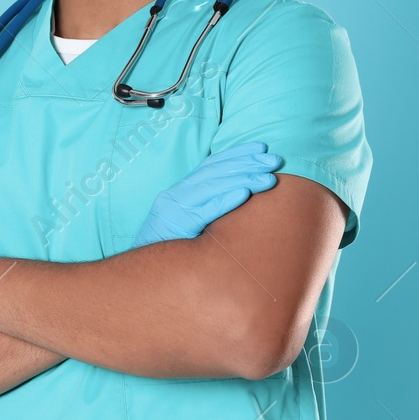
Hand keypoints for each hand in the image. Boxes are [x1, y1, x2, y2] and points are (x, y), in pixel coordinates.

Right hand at [133, 140, 282, 248]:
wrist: (143, 272)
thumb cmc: (170, 248)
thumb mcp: (184, 221)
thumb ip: (203, 206)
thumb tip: (237, 194)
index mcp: (179, 191)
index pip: (211, 164)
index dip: (237, 153)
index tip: (261, 148)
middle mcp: (176, 194)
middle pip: (216, 171)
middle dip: (247, 163)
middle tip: (275, 160)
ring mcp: (176, 209)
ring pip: (213, 186)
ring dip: (244, 179)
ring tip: (269, 178)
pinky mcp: (178, 227)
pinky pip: (205, 211)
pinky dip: (225, 200)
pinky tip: (245, 194)